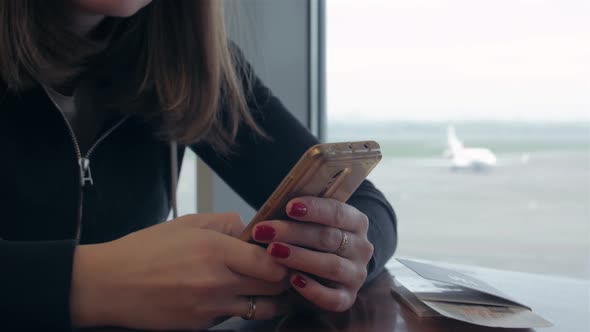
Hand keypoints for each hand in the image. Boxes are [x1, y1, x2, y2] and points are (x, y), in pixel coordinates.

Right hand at [70, 213, 289, 329]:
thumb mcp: (187, 223)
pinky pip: (233, 317)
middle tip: (281, 269)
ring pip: (260, 309)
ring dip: (268, 298)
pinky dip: (238, 308)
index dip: (283, 259)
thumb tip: (251, 229)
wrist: (108, 285)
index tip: (283, 254)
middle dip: (282, 278)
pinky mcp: (201, 326)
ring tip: (264, 286)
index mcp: (215, 250)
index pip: (271, 263)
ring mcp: (210, 309)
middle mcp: (217, 282)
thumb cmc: (145, 250)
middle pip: (273, 287)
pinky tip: (229, 295)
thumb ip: (226, 222)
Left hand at [251, 197, 373, 311]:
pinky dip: (313, 290)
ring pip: (331, 265)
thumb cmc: (311, 241)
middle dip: (294, 233)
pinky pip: (333, 298)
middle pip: (328, 238)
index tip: (289, 207)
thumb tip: (276, 206)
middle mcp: (361, 248)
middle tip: (264, 230)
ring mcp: (356, 274)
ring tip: (273, 251)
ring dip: (300, 257)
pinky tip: (293, 280)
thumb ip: (301, 215)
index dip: (314, 209)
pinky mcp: (348, 298)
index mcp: (356, 222)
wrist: (323, 275)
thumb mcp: (311, 223)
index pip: (338, 212)